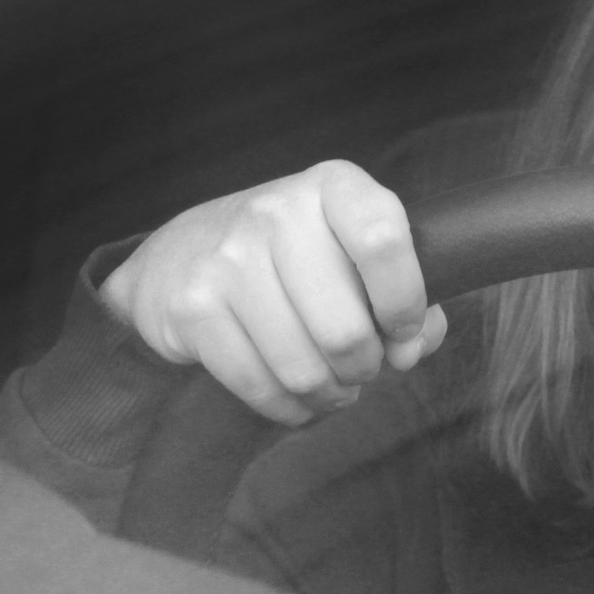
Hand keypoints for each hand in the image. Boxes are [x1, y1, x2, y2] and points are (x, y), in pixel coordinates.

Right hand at [100, 160, 446, 424]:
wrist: (182, 254)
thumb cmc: (297, 260)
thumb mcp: (355, 253)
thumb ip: (407, 296)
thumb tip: (411, 349)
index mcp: (334, 186)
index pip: (383, 241)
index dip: (405, 303)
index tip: (403, 332)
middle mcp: (277, 212)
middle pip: (345, 330)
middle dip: (365, 368)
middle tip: (362, 368)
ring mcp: (228, 258)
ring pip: (301, 368)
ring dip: (329, 393)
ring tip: (332, 386)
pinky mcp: (192, 307)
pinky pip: (258, 385)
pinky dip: (288, 406)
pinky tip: (296, 397)